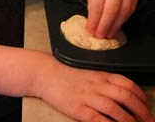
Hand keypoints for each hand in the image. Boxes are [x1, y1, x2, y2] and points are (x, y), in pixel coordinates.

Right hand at [36, 57, 152, 121]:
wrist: (47, 74)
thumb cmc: (69, 76)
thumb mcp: (90, 75)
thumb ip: (106, 83)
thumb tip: (125, 96)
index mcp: (101, 75)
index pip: (127, 84)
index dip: (141, 96)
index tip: (149, 106)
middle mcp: (97, 85)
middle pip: (125, 96)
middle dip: (141, 111)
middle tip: (150, 121)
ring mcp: (87, 96)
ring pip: (114, 108)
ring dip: (129, 121)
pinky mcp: (78, 109)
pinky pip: (97, 119)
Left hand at [85, 0, 138, 37]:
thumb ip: (91, 4)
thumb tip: (92, 23)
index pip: (97, 6)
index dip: (94, 21)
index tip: (90, 30)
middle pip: (111, 10)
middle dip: (105, 26)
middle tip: (99, 35)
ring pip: (123, 12)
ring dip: (115, 26)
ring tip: (107, 34)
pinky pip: (130, 11)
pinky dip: (122, 21)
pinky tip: (116, 26)